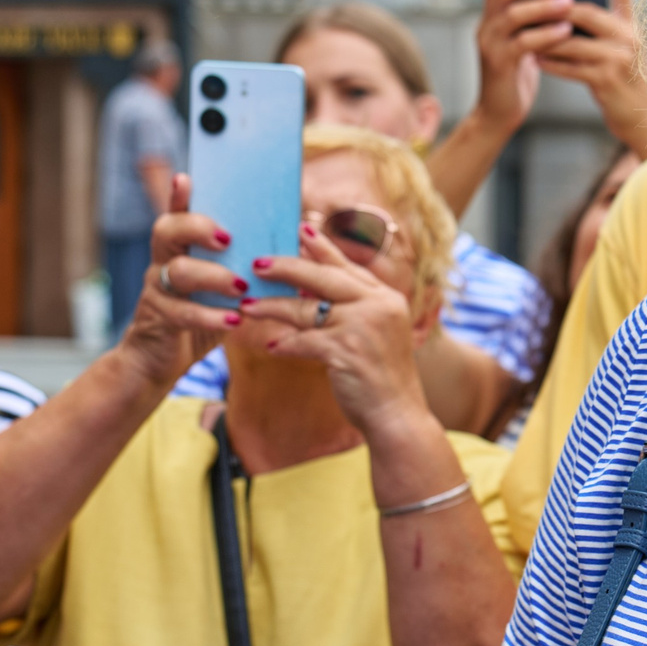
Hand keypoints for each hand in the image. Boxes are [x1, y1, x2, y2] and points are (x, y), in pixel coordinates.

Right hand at [121, 173, 248, 387]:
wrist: (158, 362)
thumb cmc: (198, 318)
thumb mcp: (221, 289)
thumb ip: (242, 264)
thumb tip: (288, 241)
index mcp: (179, 249)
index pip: (177, 213)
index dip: (179, 196)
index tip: (187, 178)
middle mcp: (162, 262)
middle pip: (167, 230)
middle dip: (198, 227)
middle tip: (227, 238)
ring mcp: (157, 290)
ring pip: (178, 271)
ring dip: (213, 276)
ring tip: (241, 288)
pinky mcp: (159, 319)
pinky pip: (183, 312)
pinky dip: (210, 316)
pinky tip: (234, 320)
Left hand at [238, 223, 431, 440]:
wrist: (398, 416)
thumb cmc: (382, 378)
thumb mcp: (376, 334)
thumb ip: (353, 308)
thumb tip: (313, 291)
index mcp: (386, 298)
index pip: (347, 266)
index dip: (322, 248)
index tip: (300, 230)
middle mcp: (377, 306)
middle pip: (323, 277)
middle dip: (287, 268)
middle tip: (258, 263)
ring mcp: (362, 327)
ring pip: (306, 309)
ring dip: (273, 307)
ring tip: (248, 306)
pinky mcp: (346, 352)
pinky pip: (304, 341)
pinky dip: (285, 344)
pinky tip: (271, 345)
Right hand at [465, 0, 577, 137]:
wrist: (499, 114)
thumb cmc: (517, 75)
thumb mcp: (524, 41)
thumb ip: (533, 20)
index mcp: (492, 17)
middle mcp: (486, 26)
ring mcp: (489, 45)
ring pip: (512, 15)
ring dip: (543, 7)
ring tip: (568, 4)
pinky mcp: (499, 65)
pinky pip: (522, 43)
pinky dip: (545, 34)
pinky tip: (564, 32)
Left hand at [533, 0, 646, 155]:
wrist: (645, 120)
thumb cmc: (627, 83)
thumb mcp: (622, 52)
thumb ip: (602, 31)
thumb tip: (568, 13)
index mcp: (630, 26)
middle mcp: (627, 37)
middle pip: (583, 11)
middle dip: (555, 11)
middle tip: (531, 7)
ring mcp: (618, 58)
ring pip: (571, 40)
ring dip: (547, 40)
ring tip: (528, 37)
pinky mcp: (606, 79)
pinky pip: (570, 65)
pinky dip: (551, 62)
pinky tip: (537, 59)